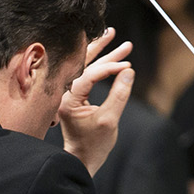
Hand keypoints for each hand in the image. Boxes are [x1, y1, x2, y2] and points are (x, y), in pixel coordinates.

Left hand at [57, 29, 135, 175]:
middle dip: (102, 49)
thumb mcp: (110, 120)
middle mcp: (65, 93)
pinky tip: (112, 57)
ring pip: (86, 67)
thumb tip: (128, 72)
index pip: (89, 75)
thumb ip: (119, 94)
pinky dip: (101, 66)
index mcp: (68, 100)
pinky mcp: (75, 96)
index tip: (126, 66)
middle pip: (82, 64)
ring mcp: (69, 94)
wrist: (82, 159)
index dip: (109, 68)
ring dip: (104, 55)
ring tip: (119, 42)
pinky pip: (87, 75)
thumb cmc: (94, 144)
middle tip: (114, 34)